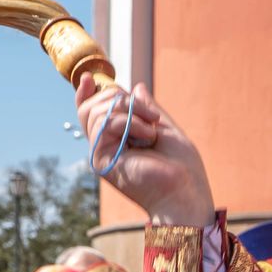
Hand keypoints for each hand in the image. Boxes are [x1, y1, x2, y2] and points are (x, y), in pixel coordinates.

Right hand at [74, 78, 215, 227]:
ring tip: (152, 131)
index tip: (90, 79)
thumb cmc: (182, 168)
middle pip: (93, 106)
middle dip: (122, 99)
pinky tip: (148, 137)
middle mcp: (104, 148)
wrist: (186, 192)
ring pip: (98, 111)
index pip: (90, 113)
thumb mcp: (165, 128)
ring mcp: (101, 154)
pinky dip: (132, 122)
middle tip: (151, 116)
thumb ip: (147, 109)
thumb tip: (136, 87)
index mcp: (116, 141)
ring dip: (132, 112)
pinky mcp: (101, 160)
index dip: (86, 94)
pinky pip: (106, 123)